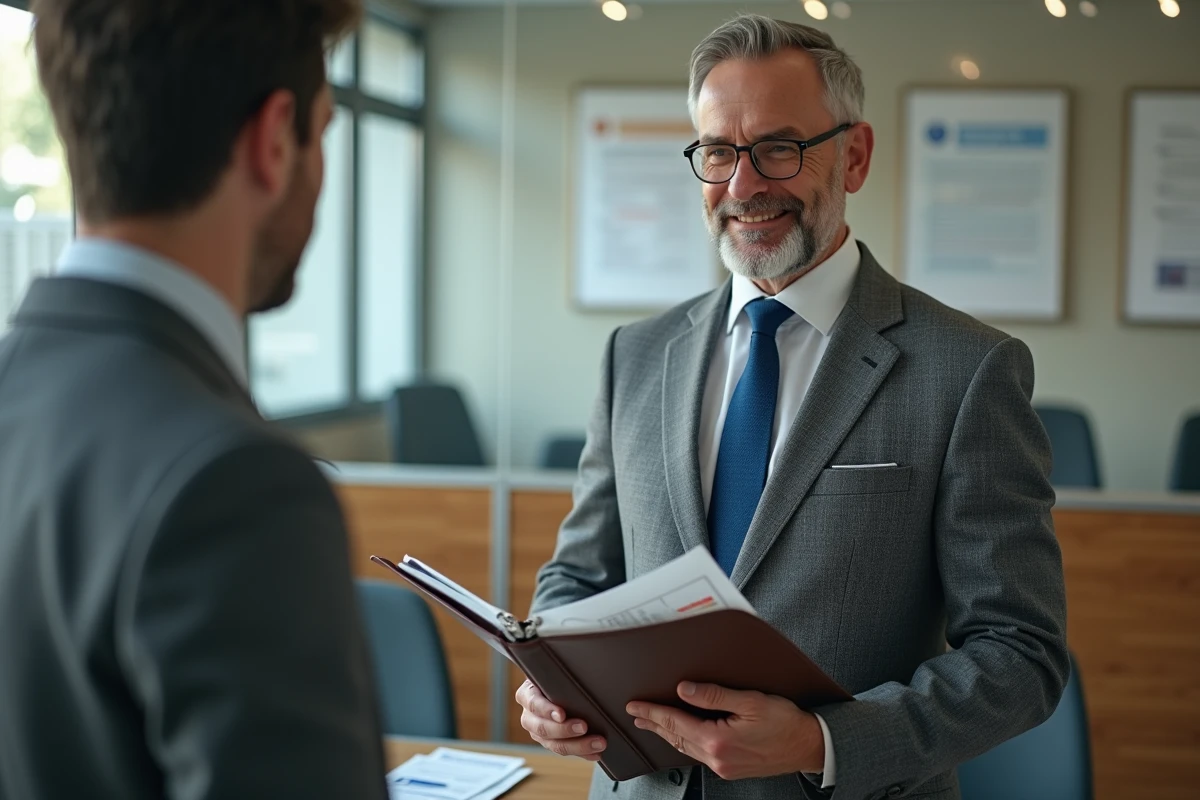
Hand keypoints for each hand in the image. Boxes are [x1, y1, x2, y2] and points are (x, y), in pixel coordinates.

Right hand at [515, 679, 606, 760]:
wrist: (553, 686)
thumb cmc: (555, 676)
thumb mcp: (552, 671)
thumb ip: (559, 673)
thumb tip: (577, 663)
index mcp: (527, 695)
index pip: (534, 704)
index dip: (547, 711)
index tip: (562, 714)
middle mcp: (529, 716)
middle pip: (543, 729)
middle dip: (565, 730)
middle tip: (584, 727)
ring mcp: (539, 733)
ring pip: (555, 745)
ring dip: (578, 745)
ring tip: (599, 743)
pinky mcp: (551, 743)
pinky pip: (566, 751)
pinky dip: (583, 753)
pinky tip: (596, 753)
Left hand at [626, 681, 823, 780]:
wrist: (809, 746)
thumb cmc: (786, 723)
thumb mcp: (750, 701)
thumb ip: (714, 695)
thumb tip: (685, 689)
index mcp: (718, 740)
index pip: (675, 722)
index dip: (653, 712)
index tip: (635, 706)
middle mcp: (717, 758)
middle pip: (676, 737)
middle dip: (654, 724)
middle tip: (636, 715)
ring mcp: (724, 767)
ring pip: (687, 748)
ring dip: (668, 734)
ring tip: (653, 725)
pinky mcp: (731, 769)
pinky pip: (699, 754)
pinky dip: (685, 742)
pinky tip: (683, 737)